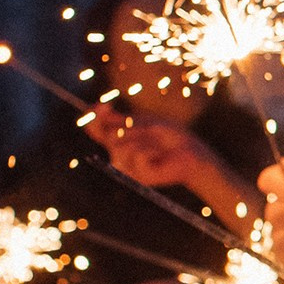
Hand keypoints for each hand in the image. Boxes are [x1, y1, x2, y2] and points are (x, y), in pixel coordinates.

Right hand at [85, 106, 209, 187]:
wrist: (190, 153)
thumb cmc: (169, 136)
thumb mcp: (144, 121)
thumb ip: (120, 118)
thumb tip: (97, 107)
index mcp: (117, 139)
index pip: (95, 128)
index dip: (94, 117)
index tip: (104, 106)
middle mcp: (117, 153)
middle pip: (109, 135)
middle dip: (131, 128)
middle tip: (150, 131)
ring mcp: (126, 166)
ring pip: (122, 145)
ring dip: (144, 139)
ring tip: (158, 145)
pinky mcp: (136, 176)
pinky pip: (137, 154)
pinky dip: (151, 150)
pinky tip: (160, 156)